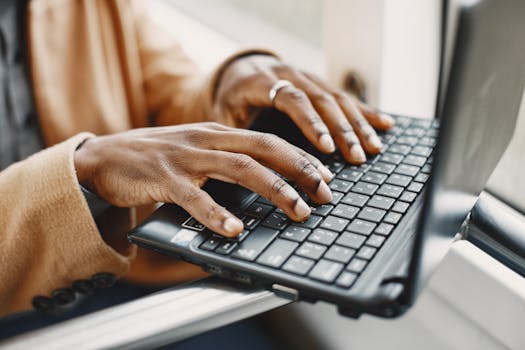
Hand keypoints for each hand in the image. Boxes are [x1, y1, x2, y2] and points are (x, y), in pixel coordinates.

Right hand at [74, 123, 333, 236]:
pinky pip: (194, 197)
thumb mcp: (196, 153)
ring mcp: (186, 157)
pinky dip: (216, 214)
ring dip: (273, 190)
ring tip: (297, 211)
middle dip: (300, 171)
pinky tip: (234, 230)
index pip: (269, 141)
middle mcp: (207, 140)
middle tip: (325, 194)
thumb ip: (226, 164)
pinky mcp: (163, 178)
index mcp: (218, 134)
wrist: (105, 157)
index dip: (301, 157)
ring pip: (239, 169)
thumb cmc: (157, 159)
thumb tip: (262, 185)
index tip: (326, 176)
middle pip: (264, 150)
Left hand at [214, 55, 394, 163]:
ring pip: (337, 97)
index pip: (292, 99)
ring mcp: (306, 76)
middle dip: (342, 129)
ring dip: (357, 124)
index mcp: (262, 81)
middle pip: (321, 99)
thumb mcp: (223, 113)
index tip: (326, 146)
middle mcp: (288, 74)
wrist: (238, 68)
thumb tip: (250, 164)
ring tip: (372, 148)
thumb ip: (237, 132)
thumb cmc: (230, 97)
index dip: (310, 123)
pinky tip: (385, 124)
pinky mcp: (318, 82)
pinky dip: (365, 111)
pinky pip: (344, 96)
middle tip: (356, 155)